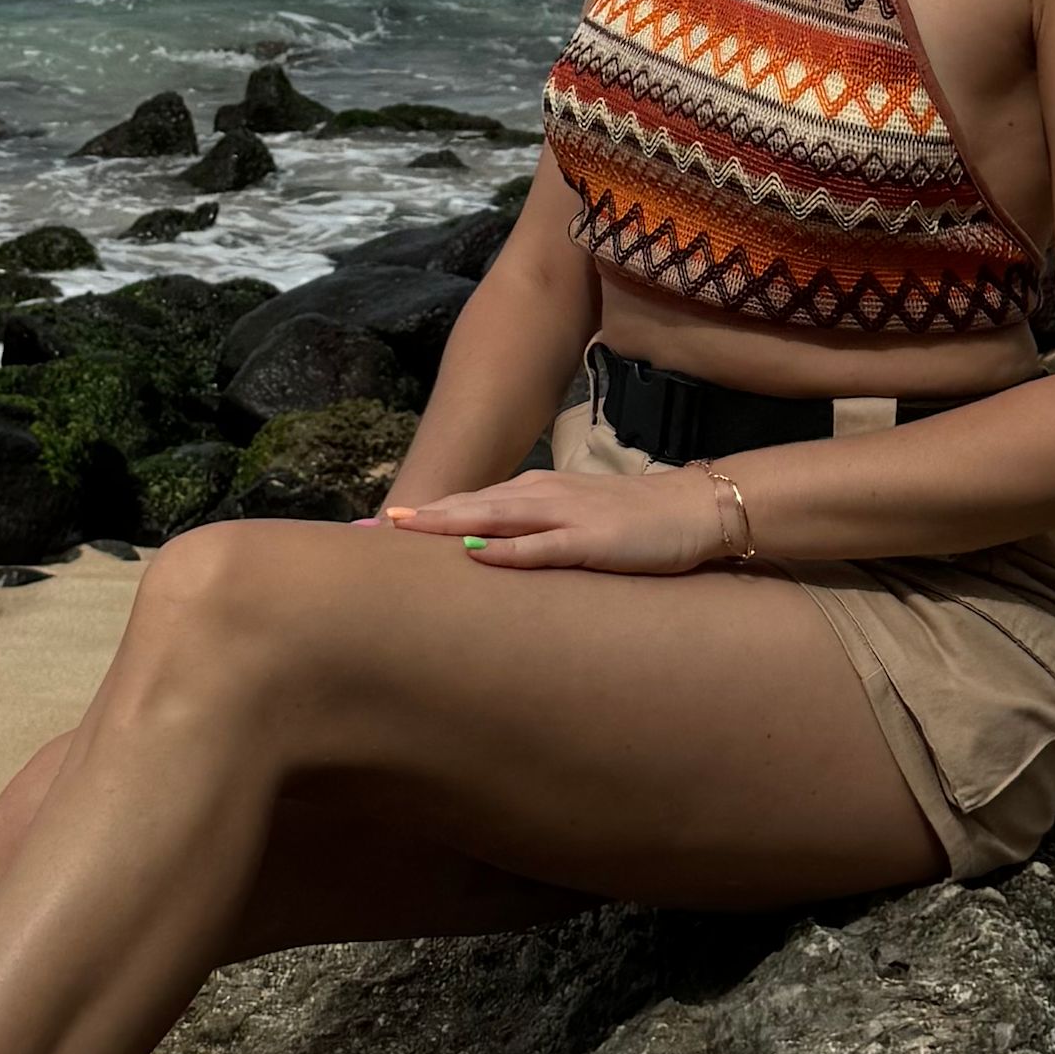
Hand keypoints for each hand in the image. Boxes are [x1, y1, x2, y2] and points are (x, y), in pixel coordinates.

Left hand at [380, 465, 734, 573]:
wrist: (693, 509)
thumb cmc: (631, 523)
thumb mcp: (571, 525)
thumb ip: (529, 537)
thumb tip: (481, 558)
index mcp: (532, 495)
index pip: (463, 505)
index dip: (416, 517)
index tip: (366, 531)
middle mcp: (540, 497)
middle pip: (464, 508)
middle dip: (413, 520)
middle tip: (361, 534)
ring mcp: (565, 516)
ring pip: (493, 518)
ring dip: (446, 525)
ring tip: (400, 533)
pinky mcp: (593, 541)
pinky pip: (543, 547)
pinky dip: (509, 551)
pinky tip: (477, 556)